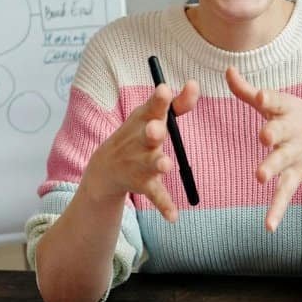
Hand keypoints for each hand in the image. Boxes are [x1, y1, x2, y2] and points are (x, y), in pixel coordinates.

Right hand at [85, 80, 198, 221]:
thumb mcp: (151, 116)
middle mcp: (140, 142)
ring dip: (158, 164)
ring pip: (151, 164)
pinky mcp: (143, 185)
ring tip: (166, 165)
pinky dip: (164, 206)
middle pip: (148, 136)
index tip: (164, 90)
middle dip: (152, 133)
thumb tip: (195, 84)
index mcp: (143, 121)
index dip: (159, 100)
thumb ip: (178, 104)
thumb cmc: (137, 134)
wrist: (106, 168)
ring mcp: (140, 164)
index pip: (152, 108)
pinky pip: (156, 195)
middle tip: (155, 129)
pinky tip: (174, 217)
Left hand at [226, 67, 301, 231]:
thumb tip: (227, 69)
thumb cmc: (300, 118)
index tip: (260, 96)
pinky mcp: (297, 174)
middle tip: (264, 137)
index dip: (269, 98)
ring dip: (272, 167)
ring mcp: (296, 154)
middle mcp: (293, 130)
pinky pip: (285, 192)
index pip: (277, 101)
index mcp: (287, 109)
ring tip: (259, 176)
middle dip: (274, 133)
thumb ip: (247, 91)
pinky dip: (277, 209)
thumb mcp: (279, 103)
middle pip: (282, 130)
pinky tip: (268, 225)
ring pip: (283, 161)